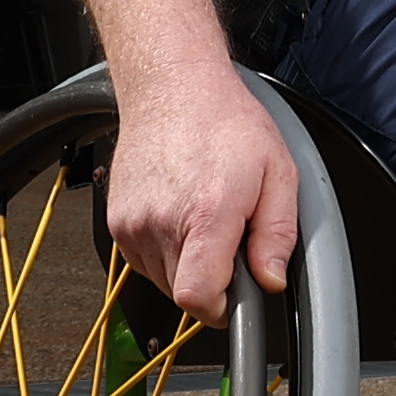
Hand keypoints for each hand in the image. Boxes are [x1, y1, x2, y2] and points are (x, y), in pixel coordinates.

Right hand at [104, 67, 299, 316]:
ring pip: (163, 279)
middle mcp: (162, 221)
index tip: (236, 296)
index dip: (221, 308)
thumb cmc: (226, 123)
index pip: (197, 297)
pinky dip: (166, 250)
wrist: (173, 87)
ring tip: (204, 219)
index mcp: (206, 213)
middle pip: (184, 293)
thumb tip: (271, 280)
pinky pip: (144, 260)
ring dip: (188, 265)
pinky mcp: (116, 221)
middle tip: (229, 238)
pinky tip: (181, 215)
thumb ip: (278, 234)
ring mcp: (133, 223)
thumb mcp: (279, 173)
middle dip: (212, 279)